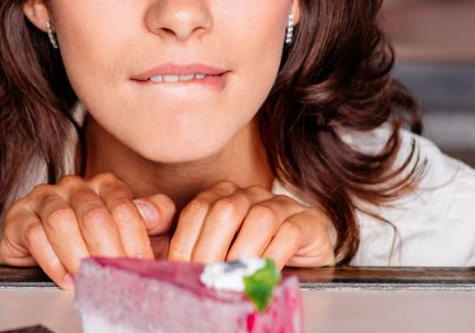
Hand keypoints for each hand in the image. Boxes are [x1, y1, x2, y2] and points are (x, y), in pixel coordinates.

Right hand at [0, 173, 175, 289]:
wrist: (48, 258)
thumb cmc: (94, 245)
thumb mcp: (132, 231)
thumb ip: (154, 216)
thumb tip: (153, 214)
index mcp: (104, 186)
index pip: (123, 208)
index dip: (134, 240)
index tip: (140, 265)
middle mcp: (74, 187)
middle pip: (94, 215)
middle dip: (107, 251)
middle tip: (113, 276)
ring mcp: (44, 198)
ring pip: (62, 221)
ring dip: (77, 255)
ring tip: (86, 278)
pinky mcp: (19, 217)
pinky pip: (35, 235)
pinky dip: (52, 260)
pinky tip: (64, 277)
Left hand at [167, 181, 334, 269]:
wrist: (304, 266)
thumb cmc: (253, 262)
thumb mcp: (218, 255)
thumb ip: (194, 252)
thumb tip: (166, 267)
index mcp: (225, 196)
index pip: (197, 210)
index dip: (186, 241)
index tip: (180, 270)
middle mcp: (252, 195)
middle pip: (225, 210)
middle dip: (211, 248)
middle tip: (207, 277)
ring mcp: (282, 205)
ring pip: (258, 219)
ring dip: (242, 254)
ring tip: (234, 279)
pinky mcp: (308, 221)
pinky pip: (289, 233)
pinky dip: (273, 257)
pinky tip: (264, 275)